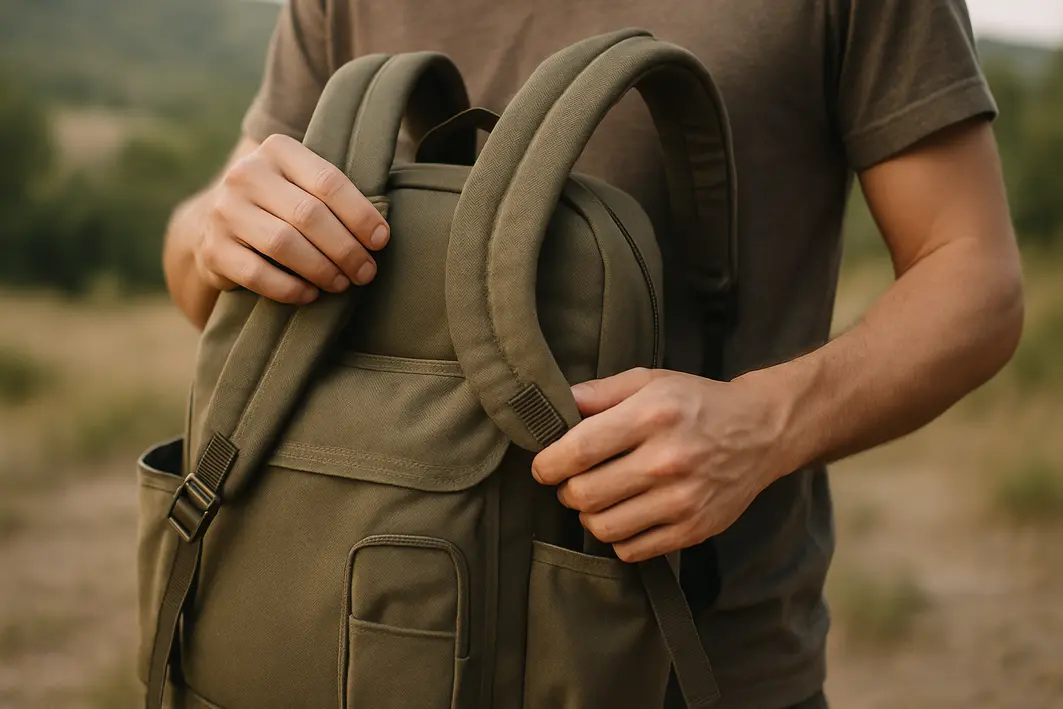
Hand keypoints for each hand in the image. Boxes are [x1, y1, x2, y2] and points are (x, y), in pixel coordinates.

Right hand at [197, 134, 389, 303]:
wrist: (217, 225)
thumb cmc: (283, 206)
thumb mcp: (304, 186)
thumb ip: (336, 196)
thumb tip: (379, 234)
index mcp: (277, 150)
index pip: (328, 181)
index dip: (360, 214)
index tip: (381, 241)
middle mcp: (246, 174)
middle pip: (309, 215)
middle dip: (346, 249)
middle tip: (366, 272)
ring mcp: (224, 211)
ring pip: (284, 244)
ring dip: (322, 270)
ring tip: (342, 283)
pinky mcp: (213, 249)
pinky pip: (257, 274)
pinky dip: (290, 289)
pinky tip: (310, 294)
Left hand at [531, 367, 791, 562]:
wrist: (762, 431)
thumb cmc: (697, 402)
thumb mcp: (649, 381)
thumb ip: (599, 393)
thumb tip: (555, 404)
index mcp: (650, 417)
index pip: (578, 451)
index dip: (548, 464)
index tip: (544, 466)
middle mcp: (666, 461)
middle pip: (584, 495)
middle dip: (566, 490)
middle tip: (572, 481)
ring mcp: (682, 500)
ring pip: (603, 528)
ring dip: (589, 516)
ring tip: (599, 498)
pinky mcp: (694, 529)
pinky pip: (632, 550)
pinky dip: (618, 538)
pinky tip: (625, 515)